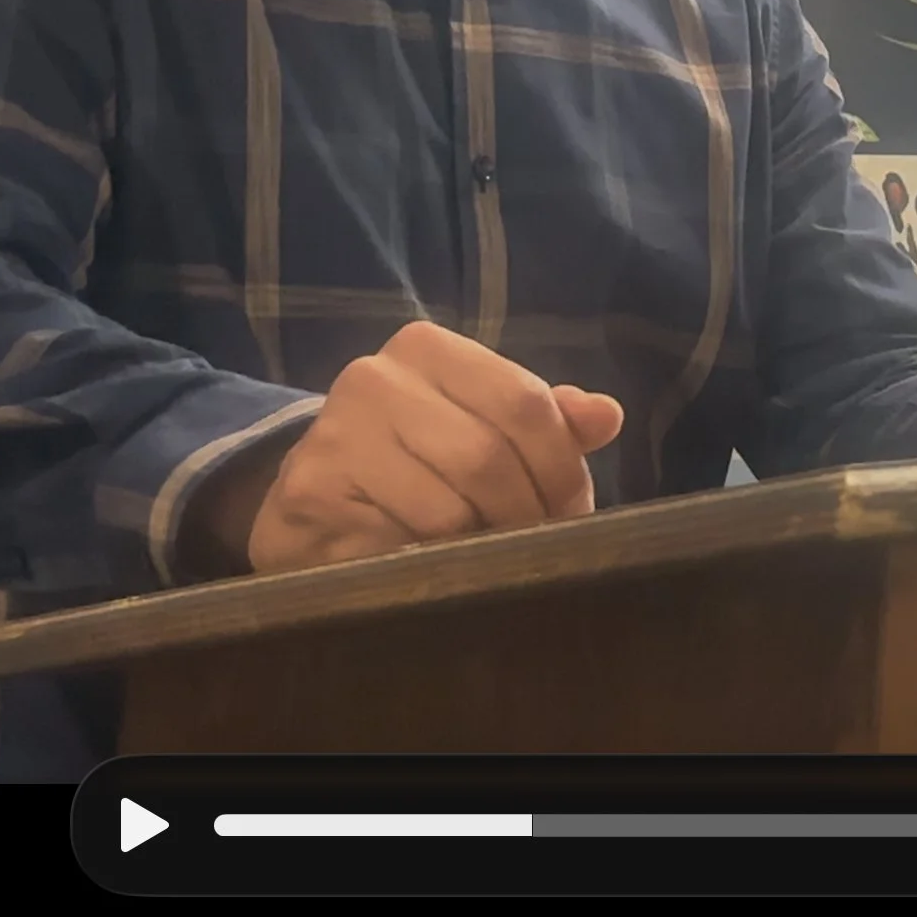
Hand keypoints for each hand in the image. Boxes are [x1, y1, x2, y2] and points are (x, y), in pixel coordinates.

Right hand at [245, 319, 624, 572]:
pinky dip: (431, 566)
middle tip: (537, 550)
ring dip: (482, 548)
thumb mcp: (477, 424)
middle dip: (527, 516)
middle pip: (489, 458)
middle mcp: (376, 377)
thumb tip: (608, 416)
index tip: (572, 513)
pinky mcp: (312, 492)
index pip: (525, 402)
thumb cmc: (411, 459)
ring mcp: (338, 434)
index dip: (562, 468)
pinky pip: (400, 544)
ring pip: (449, 509)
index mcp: (427, 348)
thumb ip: (544, 420)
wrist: (309, 498)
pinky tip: (432, 569)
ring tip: (488, 560)